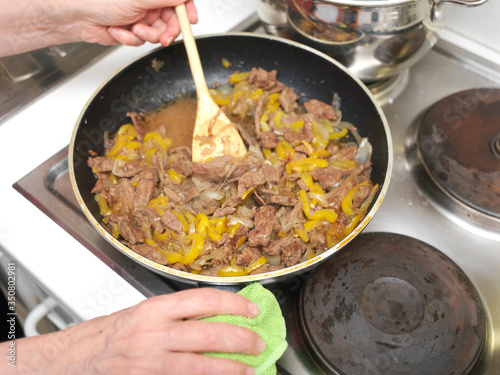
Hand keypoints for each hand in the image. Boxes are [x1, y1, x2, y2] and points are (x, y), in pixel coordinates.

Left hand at [0, 0, 197, 56]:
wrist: (80, 18)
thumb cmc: (101, 1)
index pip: (179, 1)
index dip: (187, 11)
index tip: (191, 20)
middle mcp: (148, 4)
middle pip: (171, 21)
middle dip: (166, 31)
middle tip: (164, 38)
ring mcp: (141, 19)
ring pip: (157, 34)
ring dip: (144, 35)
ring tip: (132, 30)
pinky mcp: (133, 33)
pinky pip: (142, 41)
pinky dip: (130, 39)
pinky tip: (119, 31)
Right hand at [2, 288, 262, 374]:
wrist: (74, 361)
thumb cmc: (108, 335)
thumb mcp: (143, 315)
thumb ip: (176, 316)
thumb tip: (216, 318)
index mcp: (154, 308)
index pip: (203, 300)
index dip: (234, 305)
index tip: (252, 310)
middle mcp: (153, 333)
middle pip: (209, 333)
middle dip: (241, 339)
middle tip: (258, 342)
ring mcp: (151, 361)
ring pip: (202, 364)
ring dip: (231, 367)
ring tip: (248, 368)